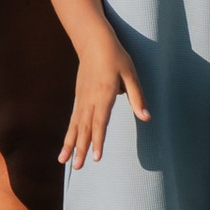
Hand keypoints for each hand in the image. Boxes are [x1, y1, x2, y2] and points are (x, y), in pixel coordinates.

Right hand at [60, 34, 147, 169]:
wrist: (94, 42)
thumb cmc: (115, 57)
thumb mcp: (131, 74)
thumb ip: (137, 97)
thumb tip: (146, 117)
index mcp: (104, 95)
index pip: (100, 122)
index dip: (98, 141)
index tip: (95, 157)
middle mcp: (90, 100)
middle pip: (85, 128)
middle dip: (81, 149)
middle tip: (77, 167)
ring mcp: (82, 99)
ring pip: (75, 126)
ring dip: (70, 144)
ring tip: (63, 161)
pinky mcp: (79, 98)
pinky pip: (73, 119)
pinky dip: (70, 133)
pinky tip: (67, 144)